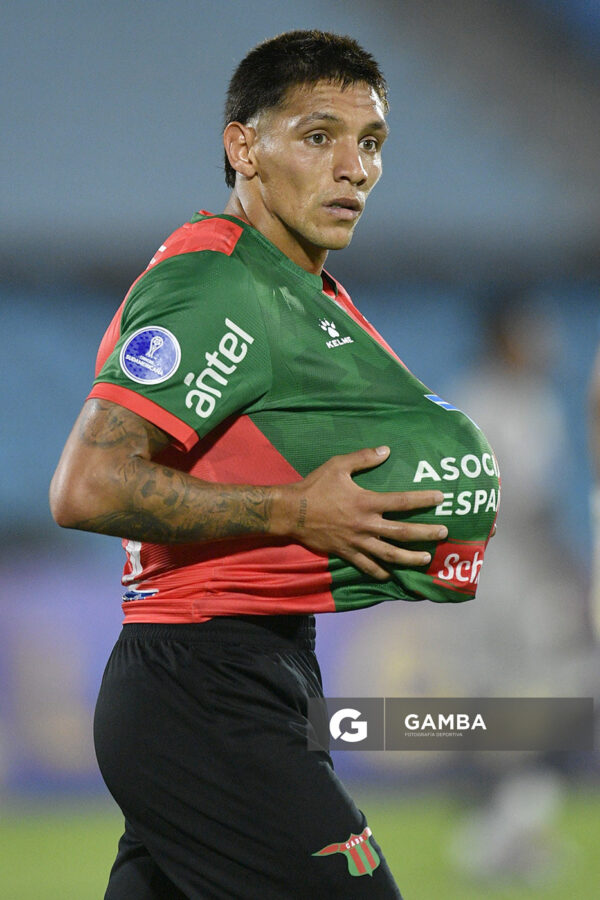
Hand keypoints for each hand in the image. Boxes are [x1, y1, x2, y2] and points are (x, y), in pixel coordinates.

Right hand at [274, 446, 446, 579]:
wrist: (291, 512)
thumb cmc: (315, 486)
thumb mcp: (338, 465)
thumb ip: (363, 458)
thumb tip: (386, 450)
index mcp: (366, 502)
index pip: (402, 502)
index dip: (423, 499)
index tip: (441, 498)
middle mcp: (366, 525)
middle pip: (402, 533)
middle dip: (426, 534)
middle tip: (444, 533)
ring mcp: (357, 542)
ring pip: (389, 554)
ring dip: (410, 558)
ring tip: (425, 559)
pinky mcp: (346, 553)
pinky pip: (367, 567)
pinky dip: (380, 572)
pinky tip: (391, 574)